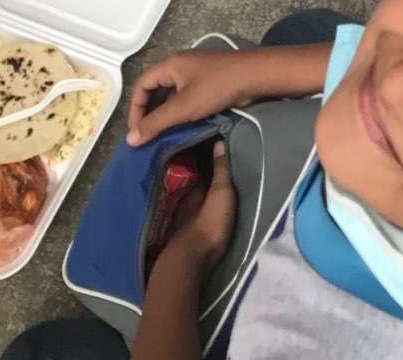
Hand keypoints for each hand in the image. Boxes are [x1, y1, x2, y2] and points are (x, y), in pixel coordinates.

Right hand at [127, 49, 254, 146]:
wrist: (253, 76)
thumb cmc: (216, 87)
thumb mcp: (182, 107)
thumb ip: (156, 123)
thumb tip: (130, 138)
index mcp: (170, 65)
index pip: (141, 85)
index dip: (135, 109)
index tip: (136, 131)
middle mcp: (180, 65)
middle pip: (155, 89)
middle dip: (149, 112)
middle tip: (147, 135)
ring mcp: (195, 72)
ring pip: (171, 94)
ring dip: (165, 113)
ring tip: (161, 135)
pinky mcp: (207, 81)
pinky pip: (185, 96)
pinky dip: (180, 111)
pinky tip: (181, 127)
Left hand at [162, 141, 235, 275]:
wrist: (191, 261)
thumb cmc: (209, 222)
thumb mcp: (221, 192)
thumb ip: (221, 170)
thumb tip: (219, 141)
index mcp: (193, 190)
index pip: (199, 173)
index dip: (206, 166)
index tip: (212, 156)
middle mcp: (184, 204)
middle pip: (193, 190)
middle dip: (200, 184)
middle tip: (213, 176)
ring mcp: (181, 223)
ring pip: (189, 207)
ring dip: (197, 203)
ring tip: (209, 198)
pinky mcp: (184, 240)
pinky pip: (189, 223)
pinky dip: (194, 218)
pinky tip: (200, 220)